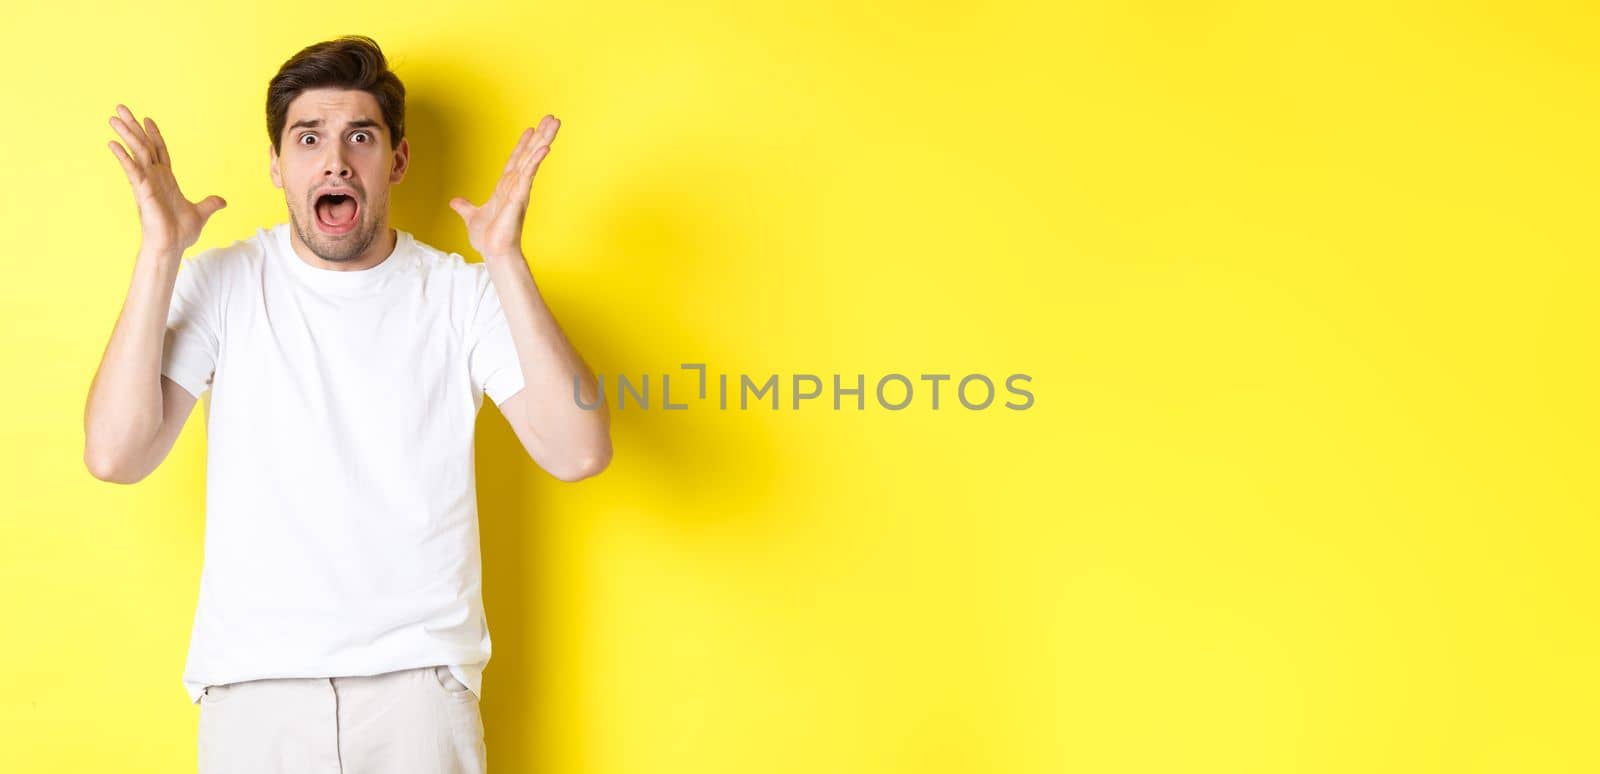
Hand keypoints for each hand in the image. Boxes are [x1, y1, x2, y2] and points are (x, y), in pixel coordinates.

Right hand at [106, 104, 226, 256]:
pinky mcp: (142, 191)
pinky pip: (132, 170)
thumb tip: (222, 201)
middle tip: (121, 107)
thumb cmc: (181, 233)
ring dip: (126, 134)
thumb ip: (210, 204)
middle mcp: (154, 177)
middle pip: (143, 145)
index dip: (154, 135)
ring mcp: (147, 183)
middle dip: (133, 127)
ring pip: (136, 153)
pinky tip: (113, 144)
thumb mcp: (201, 213)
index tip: (147, 119)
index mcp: (167, 179)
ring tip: (113, 117)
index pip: (159, 151)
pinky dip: (123, 157)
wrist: (173, 247)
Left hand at [449, 115, 559, 258]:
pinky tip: (544, 148)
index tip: (531, 130)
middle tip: (553, 118)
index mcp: (505, 187)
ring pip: (532, 159)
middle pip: (529, 154)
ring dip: (544, 140)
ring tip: (555, 123)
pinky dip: (535, 161)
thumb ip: (465, 207)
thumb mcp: (472, 217)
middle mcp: (515, 185)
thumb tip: (455, 202)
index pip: (516, 160)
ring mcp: (519, 190)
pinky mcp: (519, 198)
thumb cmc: (488, 238)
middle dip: (541, 136)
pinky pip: (528, 175)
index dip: (523, 145)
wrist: (493, 252)